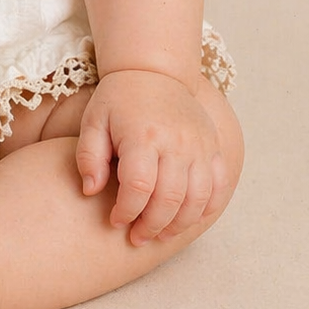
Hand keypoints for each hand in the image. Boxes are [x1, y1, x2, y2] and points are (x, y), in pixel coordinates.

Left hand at [76, 70, 230, 244]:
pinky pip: (219, 187)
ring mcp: (200, 145)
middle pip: (170, 199)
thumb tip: (91, 191)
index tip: (115, 221)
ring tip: (160, 234)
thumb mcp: (93, 121)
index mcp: (143, 135)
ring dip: (179, 224)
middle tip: (137, 237)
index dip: (126, 212)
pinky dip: (207, 208)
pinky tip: (188, 219)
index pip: (138, 188)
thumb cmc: (118, 99)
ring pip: (198, 199)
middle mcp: (177, 141)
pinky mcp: (213, 147)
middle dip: (151, 226)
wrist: (155, 71)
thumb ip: (88, 156)